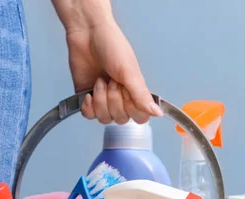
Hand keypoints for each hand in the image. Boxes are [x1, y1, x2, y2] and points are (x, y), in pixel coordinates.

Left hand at [52, 0, 162, 123]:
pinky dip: (88, 106)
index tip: (127, 92)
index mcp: (135, 93)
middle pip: (121, 119)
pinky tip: (89, 93)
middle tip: (111, 80)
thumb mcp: (130, 72)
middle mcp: (121, 98)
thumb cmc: (111, 46)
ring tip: (100, 81)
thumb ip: (142, 96)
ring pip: (105, 118)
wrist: (86, 33)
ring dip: (101, 101)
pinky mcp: (86, 98)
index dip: (131, 109)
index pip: (139, 117)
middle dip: (114, 100)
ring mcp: (103, 100)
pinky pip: (89, 115)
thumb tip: (158, 113)